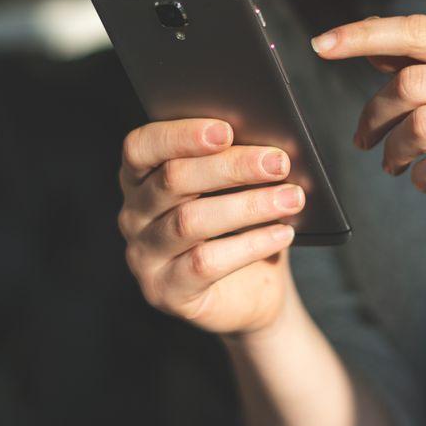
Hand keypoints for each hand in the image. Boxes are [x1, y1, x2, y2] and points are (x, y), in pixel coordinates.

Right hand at [117, 118, 304, 335]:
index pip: (141, 147)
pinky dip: (250, 245)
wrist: (250, 295)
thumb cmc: (240, 228)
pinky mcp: (165, 291)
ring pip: (191, 221)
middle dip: (231, 167)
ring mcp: (144, 256)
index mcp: (141, 178)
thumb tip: (266, 144)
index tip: (225, 130)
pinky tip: (282, 234)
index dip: (179, 135)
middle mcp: (133, 215)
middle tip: (278, 162)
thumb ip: (235, 163)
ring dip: (249, 205)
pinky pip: (206, 263)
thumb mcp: (235, 189)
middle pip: (173, 180)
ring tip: (291, 198)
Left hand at [312, 14, 425, 249]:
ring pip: (423, 124)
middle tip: (364, 138)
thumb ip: (425, 64)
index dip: (365, 35)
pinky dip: (420, 177)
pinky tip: (423, 180)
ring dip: (394, 149)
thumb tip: (370, 43)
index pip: (420, 30)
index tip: (319, 45)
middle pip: (413, 82)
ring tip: (393, 163)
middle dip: (375, 113)